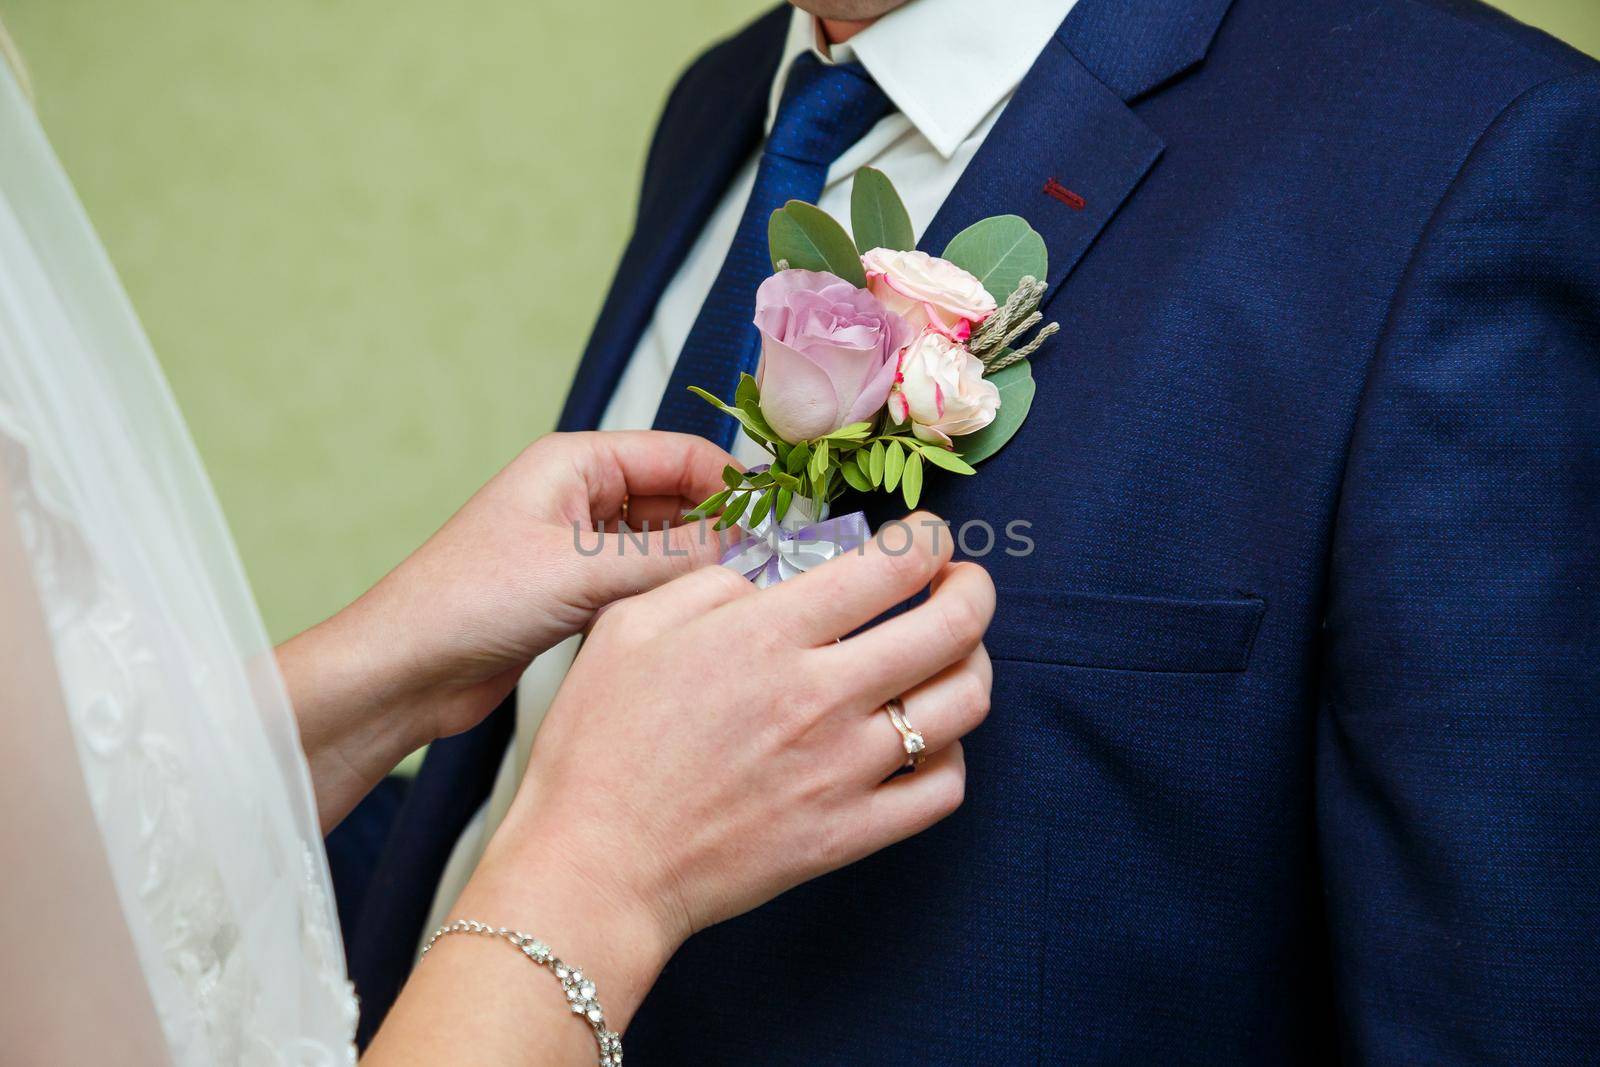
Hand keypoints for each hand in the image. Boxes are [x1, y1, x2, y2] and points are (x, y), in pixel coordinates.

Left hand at [280, 430, 734, 829]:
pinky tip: (691, 625)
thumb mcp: (582, 572)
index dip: (734, 486)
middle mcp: (581, 495)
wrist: (402, 672)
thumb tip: (746, 549)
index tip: (777, 528)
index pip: (683, 454)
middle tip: (766, 572)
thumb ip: (671, 557)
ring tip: (736, 601)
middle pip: (681, 497)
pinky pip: (644, 582)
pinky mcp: (575, 591)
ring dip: (697, 567)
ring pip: (666, 544)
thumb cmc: (467, 604)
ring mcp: (579, 545)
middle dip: (723, 528)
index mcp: (576, 463)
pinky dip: (670, 597)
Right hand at [451, 514, 994, 1033]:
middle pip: (953, 626)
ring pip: (963, 703)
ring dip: (974, 663)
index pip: (893, 566)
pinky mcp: (850, 834)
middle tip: (961, 581)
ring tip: (953, 654)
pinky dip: (952, 754)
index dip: (930, 538)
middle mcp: (821, 697)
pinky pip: (943, 789)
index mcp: (768, 635)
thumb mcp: (629, 625)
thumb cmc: (598, 747)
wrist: (595, 865)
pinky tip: (927, 738)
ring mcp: (844, 770)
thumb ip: (710, 582)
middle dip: (974, 588)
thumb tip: (769, 577)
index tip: (928, 537)